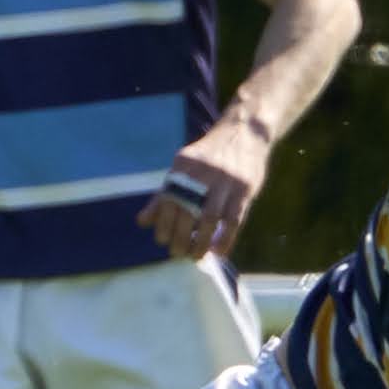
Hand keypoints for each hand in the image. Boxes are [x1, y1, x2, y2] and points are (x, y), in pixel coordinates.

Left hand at [140, 113, 270, 260]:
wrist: (245, 132)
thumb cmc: (210, 155)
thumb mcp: (183, 167)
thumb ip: (164, 194)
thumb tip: (143, 222)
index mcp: (183, 166)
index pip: (168, 200)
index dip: (163, 224)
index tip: (162, 240)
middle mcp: (203, 173)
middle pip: (187, 212)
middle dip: (180, 237)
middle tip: (177, 253)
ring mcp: (226, 181)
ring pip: (210, 218)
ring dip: (201, 242)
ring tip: (195, 256)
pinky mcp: (245, 189)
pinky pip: (234, 220)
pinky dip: (225, 239)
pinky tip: (218, 251)